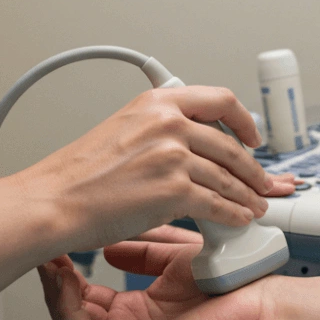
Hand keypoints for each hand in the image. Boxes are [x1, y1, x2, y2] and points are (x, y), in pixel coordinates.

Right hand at [18, 86, 295, 251]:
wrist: (55, 201)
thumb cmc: (78, 173)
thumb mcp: (121, 127)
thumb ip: (158, 128)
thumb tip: (191, 144)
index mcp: (155, 102)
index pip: (219, 99)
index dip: (245, 120)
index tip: (253, 136)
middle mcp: (167, 122)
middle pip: (231, 144)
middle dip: (254, 168)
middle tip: (264, 181)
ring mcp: (172, 155)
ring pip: (229, 176)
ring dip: (248, 195)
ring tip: (255, 205)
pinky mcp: (174, 190)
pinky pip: (219, 204)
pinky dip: (234, 214)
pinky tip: (238, 219)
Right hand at [38, 225, 279, 319]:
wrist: (261, 299)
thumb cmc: (227, 280)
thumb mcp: (172, 255)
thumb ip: (141, 249)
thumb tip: (109, 245)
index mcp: (138, 311)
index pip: (88, 293)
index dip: (69, 265)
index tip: (59, 235)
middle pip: (73, 309)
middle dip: (53, 276)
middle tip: (42, 245)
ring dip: (54, 289)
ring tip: (47, 257)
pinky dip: (65, 307)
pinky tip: (61, 278)